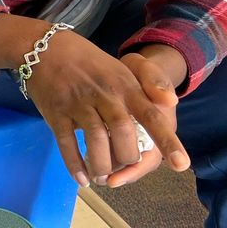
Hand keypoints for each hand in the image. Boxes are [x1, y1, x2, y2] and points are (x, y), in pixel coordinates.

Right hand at [23, 30, 188, 187]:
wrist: (45, 48)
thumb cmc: (89, 62)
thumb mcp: (122, 68)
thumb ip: (148, 86)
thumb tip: (171, 103)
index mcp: (124, 85)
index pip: (151, 116)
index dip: (167, 141)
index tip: (181, 165)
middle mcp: (104, 95)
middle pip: (122, 133)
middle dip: (126, 156)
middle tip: (124, 166)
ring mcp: (77, 104)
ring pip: (95, 140)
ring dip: (102, 164)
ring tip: (103, 176)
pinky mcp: (55, 113)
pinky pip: (66, 143)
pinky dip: (74, 164)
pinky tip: (81, 179)